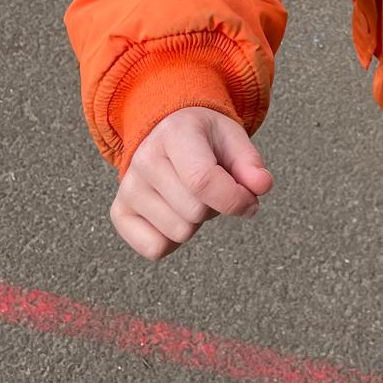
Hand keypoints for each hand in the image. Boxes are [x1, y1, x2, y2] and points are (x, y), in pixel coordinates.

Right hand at [110, 107, 272, 260]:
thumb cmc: (204, 138)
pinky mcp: (119, 213)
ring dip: (196, 222)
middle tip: (211, 187)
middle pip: (195, 212)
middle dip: (215, 206)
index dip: (233, 199)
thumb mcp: (232, 138)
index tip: (250, 201)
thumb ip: (250, 163)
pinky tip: (174, 212)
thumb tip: (262, 186)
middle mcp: (144, 159)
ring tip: (191, 194)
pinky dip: (173, 239)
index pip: (202, 180)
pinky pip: (155, 250)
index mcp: (175, 133)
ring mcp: (128, 187)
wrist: (166, 132)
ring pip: (179, 233)